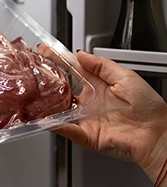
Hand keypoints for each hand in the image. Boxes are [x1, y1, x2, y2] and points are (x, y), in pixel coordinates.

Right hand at [38, 46, 166, 173]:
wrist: (156, 133)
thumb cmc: (148, 106)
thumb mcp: (125, 76)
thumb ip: (101, 65)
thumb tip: (81, 54)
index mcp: (98, 85)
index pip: (73, 69)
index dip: (59, 60)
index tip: (45, 51)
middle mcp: (89, 101)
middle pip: (62, 89)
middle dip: (46, 80)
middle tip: (32, 70)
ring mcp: (85, 118)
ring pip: (59, 110)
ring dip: (46, 103)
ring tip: (34, 93)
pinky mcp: (86, 135)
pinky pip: (67, 129)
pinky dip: (55, 125)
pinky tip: (44, 119)